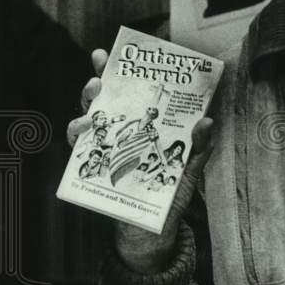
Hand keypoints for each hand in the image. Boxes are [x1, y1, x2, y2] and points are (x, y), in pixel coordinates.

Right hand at [67, 48, 215, 274]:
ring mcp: (103, 152)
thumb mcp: (189, 167)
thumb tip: (206, 120)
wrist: (155, 230)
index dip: (116, 72)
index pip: (128, 94)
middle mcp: (117, 134)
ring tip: (92, 111)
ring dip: (84, 113)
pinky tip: (82, 132)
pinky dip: (77, 140)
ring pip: (84, 124)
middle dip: (96, 86)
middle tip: (98, 80)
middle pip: (101, 104)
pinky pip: (79, 153)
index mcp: (140, 126)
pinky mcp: (93, 172)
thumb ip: (198, 146)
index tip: (110, 54)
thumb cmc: (170, 192)